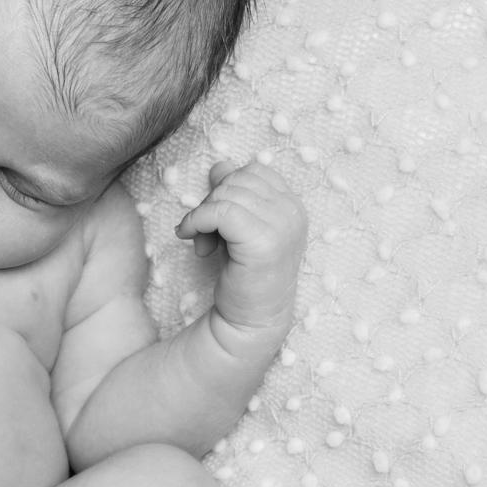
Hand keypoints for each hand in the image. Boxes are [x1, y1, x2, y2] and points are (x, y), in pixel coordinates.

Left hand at [175, 160, 307, 334]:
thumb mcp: (236, 228)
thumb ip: (233, 195)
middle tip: (205, 235)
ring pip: (226, 193)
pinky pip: (220, 211)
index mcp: (292, 205)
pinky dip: (198, 221)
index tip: (216, 221)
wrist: (249, 321)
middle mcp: (293, 211)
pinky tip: (193, 241)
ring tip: (204, 244)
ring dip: (203, 216)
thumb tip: (220, 165)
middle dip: (211, 203)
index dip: (226, 190)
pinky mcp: (264, 241)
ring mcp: (283, 225)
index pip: (253, 171)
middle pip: (237, 179)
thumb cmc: (242, 275)